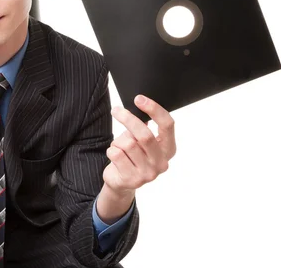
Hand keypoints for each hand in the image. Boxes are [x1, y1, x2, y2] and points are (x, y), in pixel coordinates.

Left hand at [96, 94, 176, 221]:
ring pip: (127, 144)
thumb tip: (138, 106)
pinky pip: (116, 154)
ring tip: (119, 147)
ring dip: (118, 141)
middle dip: (128, 119)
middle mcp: (162, 163)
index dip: (154, 109)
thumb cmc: (133, 156)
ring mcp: (148, 174)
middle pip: (145, 135)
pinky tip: (115, 157)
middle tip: (116, 110)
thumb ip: (144, 128)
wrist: (121, 182)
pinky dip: (111, 150)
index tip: (139, 99)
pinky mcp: (132, 179)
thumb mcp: (142, 141)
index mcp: (169, 149)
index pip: (167, 125)